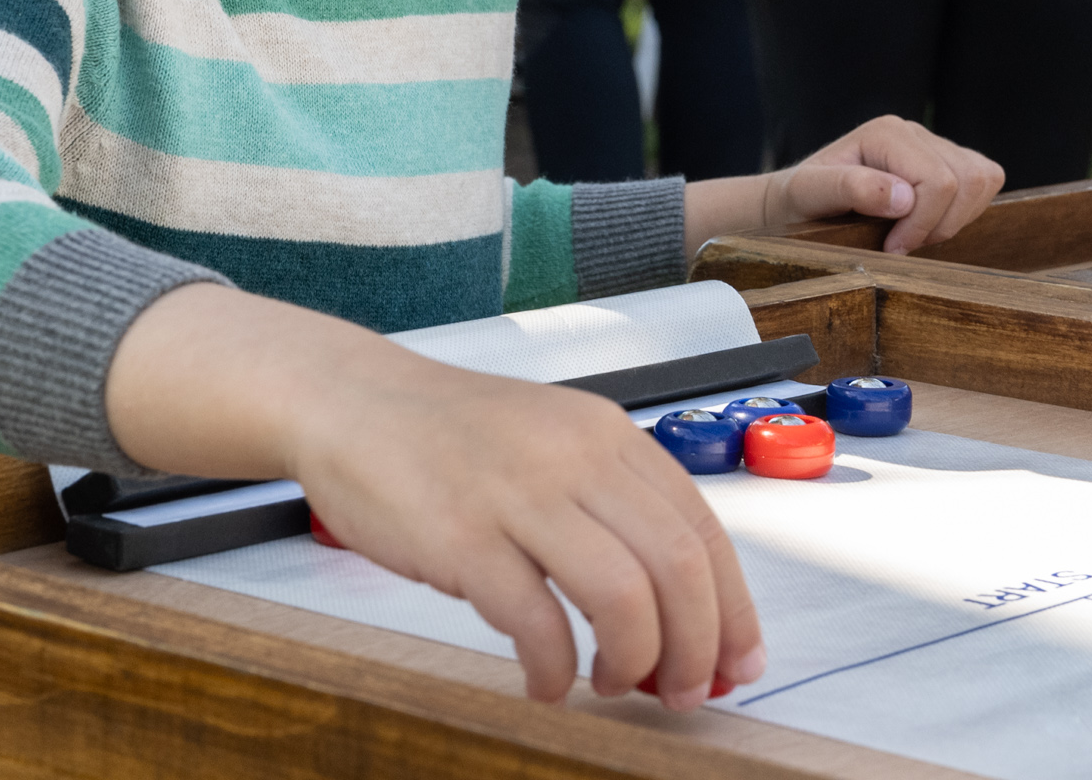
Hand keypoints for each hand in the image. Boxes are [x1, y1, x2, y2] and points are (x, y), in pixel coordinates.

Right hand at [107, 286, 763, 708]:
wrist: (353, 401)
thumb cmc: (454, 438)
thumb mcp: (555, 445)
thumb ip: (612, 509)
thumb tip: (676, 610)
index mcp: (611, 436)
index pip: (704, 531)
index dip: (733, 610)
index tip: (738, 662)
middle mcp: (577, 457)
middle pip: (679, 567)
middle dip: (696, 647)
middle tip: (683, 692)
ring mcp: (520, 494)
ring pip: (623, 595)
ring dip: (632, 661)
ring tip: (612, 683)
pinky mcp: (462, 535)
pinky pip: (534, 621)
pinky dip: (553, 669)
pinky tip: (545, 682)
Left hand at [762, 115, 1005, 253]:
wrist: (799, 200)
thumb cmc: (802, 199)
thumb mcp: (809, 194)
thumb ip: (850, 189)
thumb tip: (903, 197)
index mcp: (888, 133)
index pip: (940, 181)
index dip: (922, 225)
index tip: (891, 249)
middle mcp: (915, 132)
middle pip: (968, 181)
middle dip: (939, 225)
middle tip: (901, 245)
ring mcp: (935, 145)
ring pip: (984, 180)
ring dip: (955, 219)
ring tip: (914, 234)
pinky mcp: (948, 162)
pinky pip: (985, 181)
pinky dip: (965, 211)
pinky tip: (929, 223)